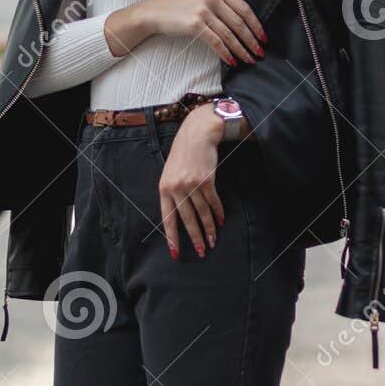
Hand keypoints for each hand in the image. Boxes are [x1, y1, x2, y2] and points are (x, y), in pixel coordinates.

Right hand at [143, 0, 265, 67]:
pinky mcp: (195, 24)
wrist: (156, 12)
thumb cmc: (182, 8)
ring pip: (229, 34)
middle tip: (260, 53)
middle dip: (252, 40)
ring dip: (241, 50)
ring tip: (249, 60)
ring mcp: (203, 10)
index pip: (244, 8)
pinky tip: (232, 61)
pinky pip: (216, 41)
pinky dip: (226, 53)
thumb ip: (223, 5)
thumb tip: (245, 26)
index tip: (263, 38)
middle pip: (239, 22)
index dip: (256, 25)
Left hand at [159, 106, 226, 260]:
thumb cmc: (184, 154)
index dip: (172, 236)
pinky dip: (218, 213)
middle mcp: (177, 188)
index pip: (167, 218)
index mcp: (164, 188)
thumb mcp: (170, 172)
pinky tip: (220, 222)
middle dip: (195, 237)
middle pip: (187, 219)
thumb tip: (178, 214)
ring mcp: (192, 184)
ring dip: (209, 228)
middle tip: (200, 251)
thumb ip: (172, 192)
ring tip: (212, 241)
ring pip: (202, 213)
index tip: (176, 251)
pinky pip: (212, 202)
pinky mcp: (207, 180)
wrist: (197, 134)